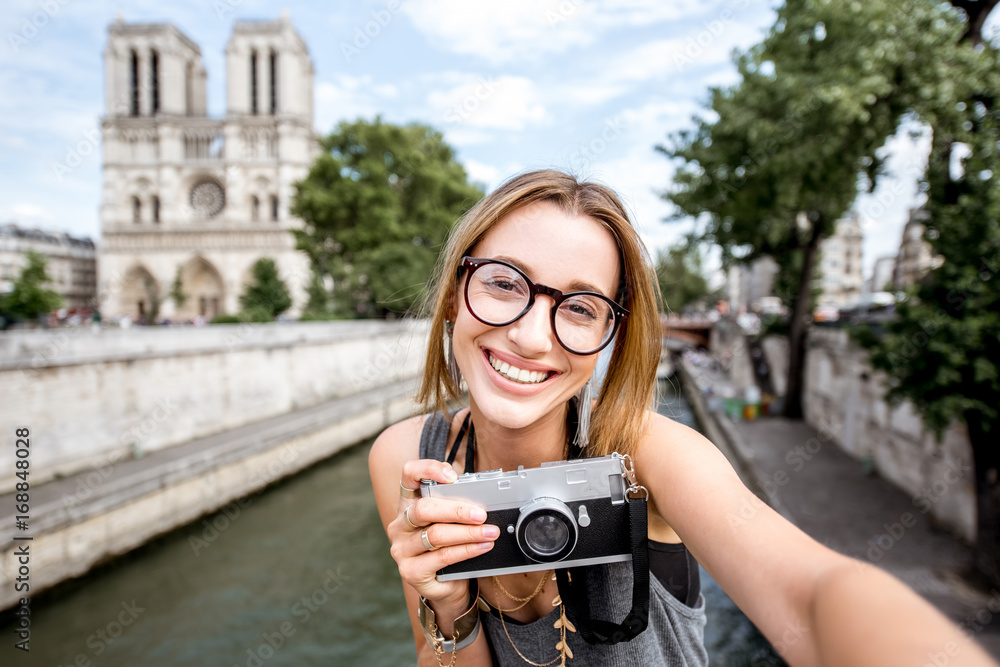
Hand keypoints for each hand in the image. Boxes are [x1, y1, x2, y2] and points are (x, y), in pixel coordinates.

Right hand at [390, 459, 498, 607]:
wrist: (446, 585)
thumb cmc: (449, 546)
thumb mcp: (450, 522)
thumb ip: (456, 504)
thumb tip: (481, 495)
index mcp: (407, 504)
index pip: (409, 476)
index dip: (428, 470)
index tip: (452, 476)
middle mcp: (399, 525)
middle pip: (423, 509)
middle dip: (456, 510)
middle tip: (481, 514)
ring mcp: (401, 549)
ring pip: (435, 535)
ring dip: (468, 533)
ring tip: (490, 532)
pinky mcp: (410, 571)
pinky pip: (441, 557)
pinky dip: (466, 550)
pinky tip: (483, 546)